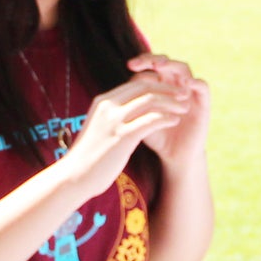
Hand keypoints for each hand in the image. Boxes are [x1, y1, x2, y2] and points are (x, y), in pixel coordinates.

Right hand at [56, 72, 191, 193]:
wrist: (74, 177)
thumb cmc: (89, 156)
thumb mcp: (100, 128)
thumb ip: (112, 117)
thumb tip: (128, 112)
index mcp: (103, 102)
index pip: (134, 84)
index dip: (155, 84)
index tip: (170, 90)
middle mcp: (108, 107)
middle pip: (144, 87)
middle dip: (167, 88)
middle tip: (184, 94)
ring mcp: (114, 120)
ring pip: (150, 100)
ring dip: (171, 102)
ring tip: (185, 107)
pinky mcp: (122, 136)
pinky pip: (151, 120)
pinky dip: (166, 117)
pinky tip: (175, 120)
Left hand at [128, 53, 208, 163]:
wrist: (175, 155)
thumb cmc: (154, 136)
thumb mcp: (139, 118)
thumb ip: (131, 104)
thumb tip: (111, 95)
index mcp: (158, 85)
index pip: (150, 66)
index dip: (141, 62)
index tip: (130, 66)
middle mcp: (174, 84)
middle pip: (166, 62)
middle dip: (154, 59)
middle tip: (144, 62)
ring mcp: (189, 91)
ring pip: (183, 69)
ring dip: (173, 65)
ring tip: (162, 66)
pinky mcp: (203, 102)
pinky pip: (202, 86)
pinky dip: (195, 82)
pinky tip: (186, 83)